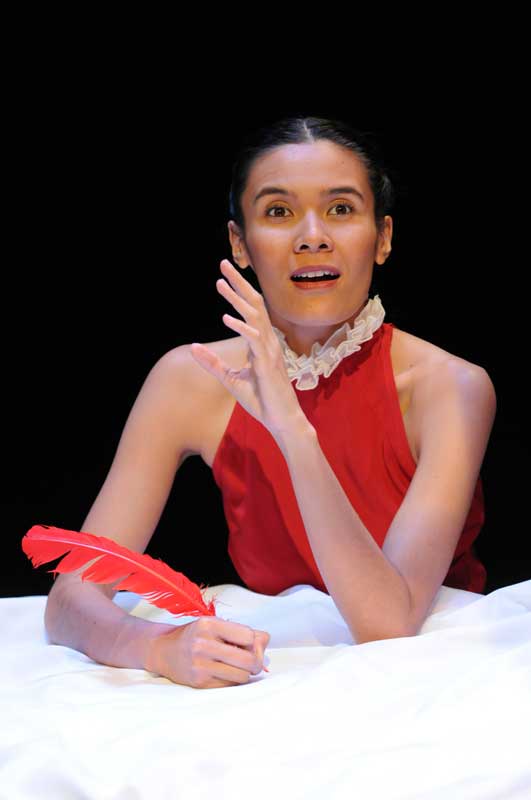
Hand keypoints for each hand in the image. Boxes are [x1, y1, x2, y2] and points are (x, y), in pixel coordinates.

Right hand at [145, 617, 270, 688]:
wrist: (164, 650)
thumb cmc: (196, 635)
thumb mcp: (216, 625)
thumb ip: (243, 631)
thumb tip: (265, 640)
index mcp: (209, 625)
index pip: (249, 636)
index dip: (252, 641)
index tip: (245, 643)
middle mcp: (203, 644)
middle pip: (249, 660)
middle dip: (256, 662)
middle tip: (252, 662)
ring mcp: (200, 665)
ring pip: (243, 676)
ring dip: (244, 673)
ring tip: (235, 667)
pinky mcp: (199, 682)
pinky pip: (230, 685)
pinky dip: (232, 680)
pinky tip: (223, 673)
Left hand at [190, 258, 307, 438]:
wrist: (282, 421)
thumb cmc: (262, 401)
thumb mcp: (231, 379)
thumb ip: (213, 363)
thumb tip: (193, 347)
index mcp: (261, 343)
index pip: (251, 310)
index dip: (237, 292)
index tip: (222, 277)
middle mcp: (268, 342)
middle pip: (255, 304)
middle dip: (239, 284)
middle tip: (223, 264)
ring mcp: (270, 351)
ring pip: (255, 316)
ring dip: (237, 299)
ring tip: (221, 283)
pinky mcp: (267, 364)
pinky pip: (254, 340)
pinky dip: (241, 327)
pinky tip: (227, 317)